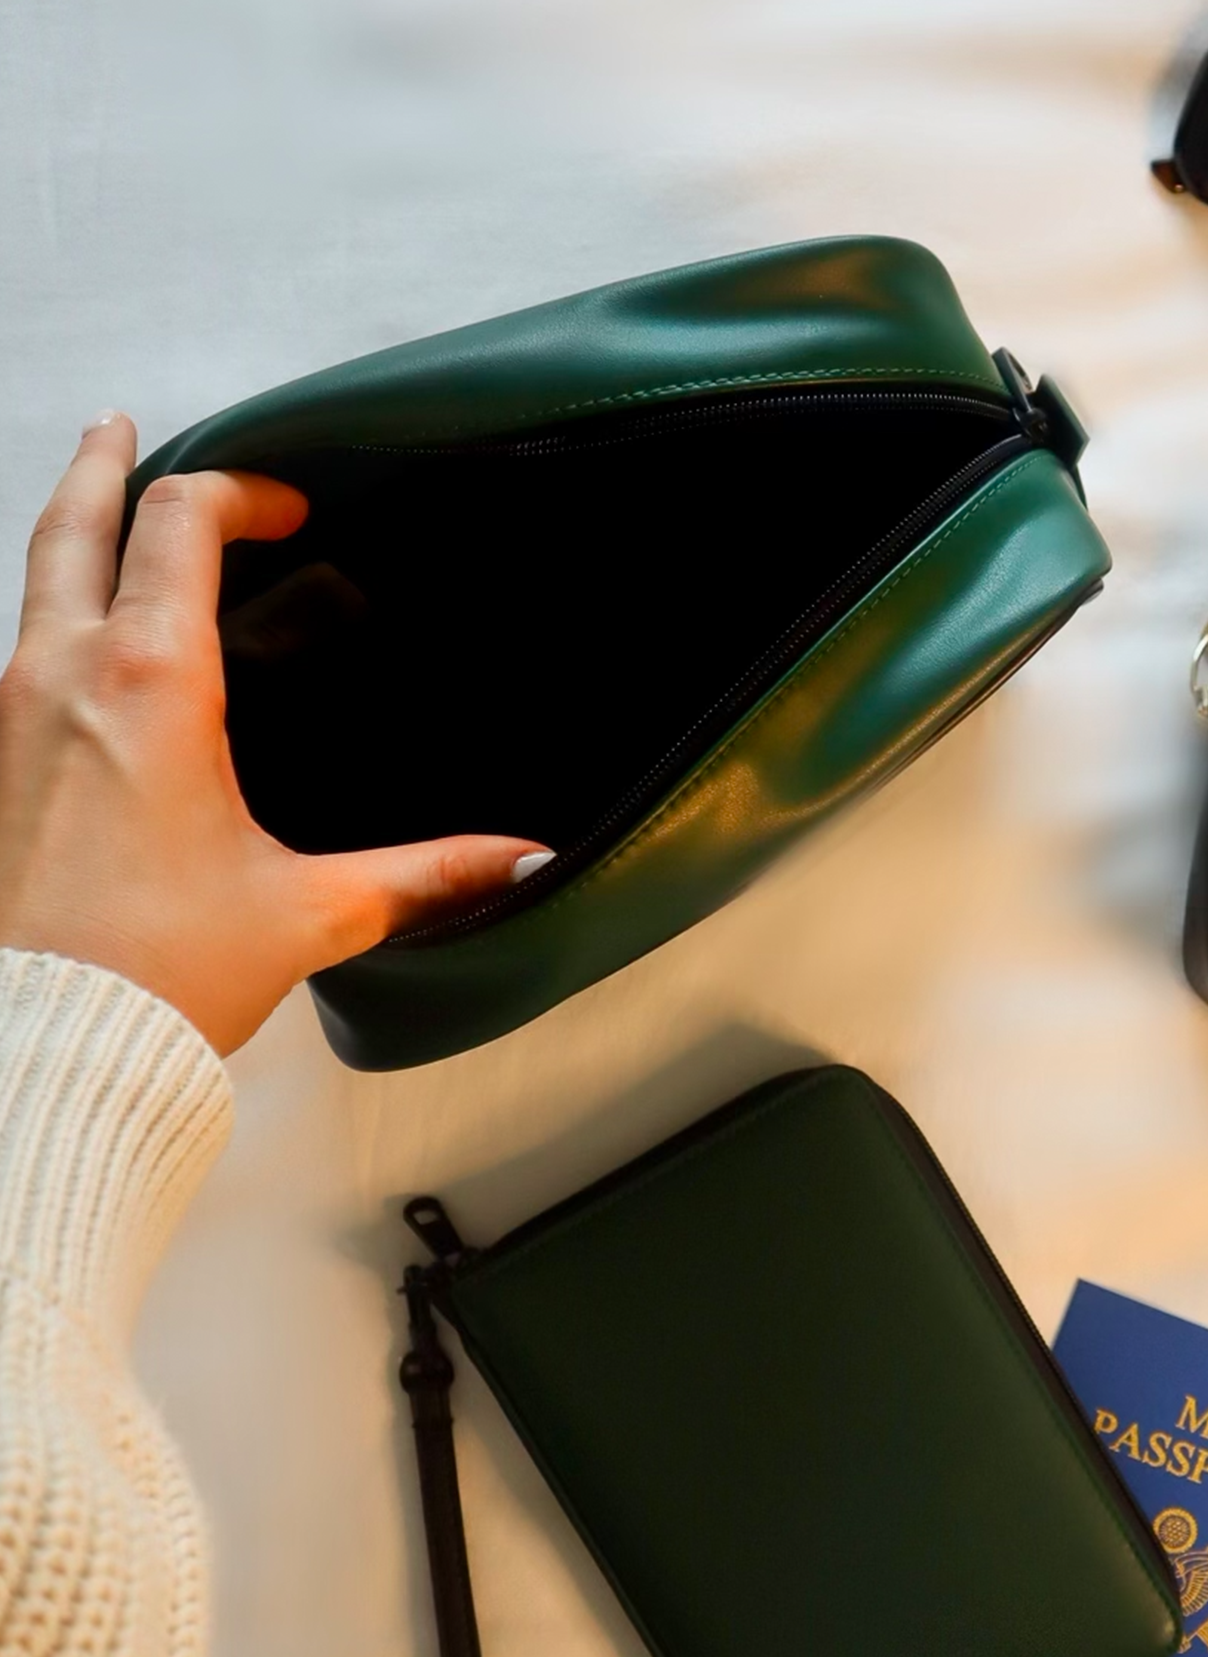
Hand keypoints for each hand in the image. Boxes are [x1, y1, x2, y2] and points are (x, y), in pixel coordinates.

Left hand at [0, 414, 551, 1054]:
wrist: (42, 1044)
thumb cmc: (156, 973)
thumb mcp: (312, 911)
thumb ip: (428, 875)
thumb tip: (523, 861)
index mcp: (151, 685)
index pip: (182, 525)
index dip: (239, 493)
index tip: (287, 508)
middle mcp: (62, 677)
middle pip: (74, 523)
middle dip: (106, 465)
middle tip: (125, 428)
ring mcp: (8, 714)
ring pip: (32, 580)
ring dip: (71, 533)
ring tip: (99, 513)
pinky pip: (18, 652)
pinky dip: (53, 615)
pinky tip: (82, 646)